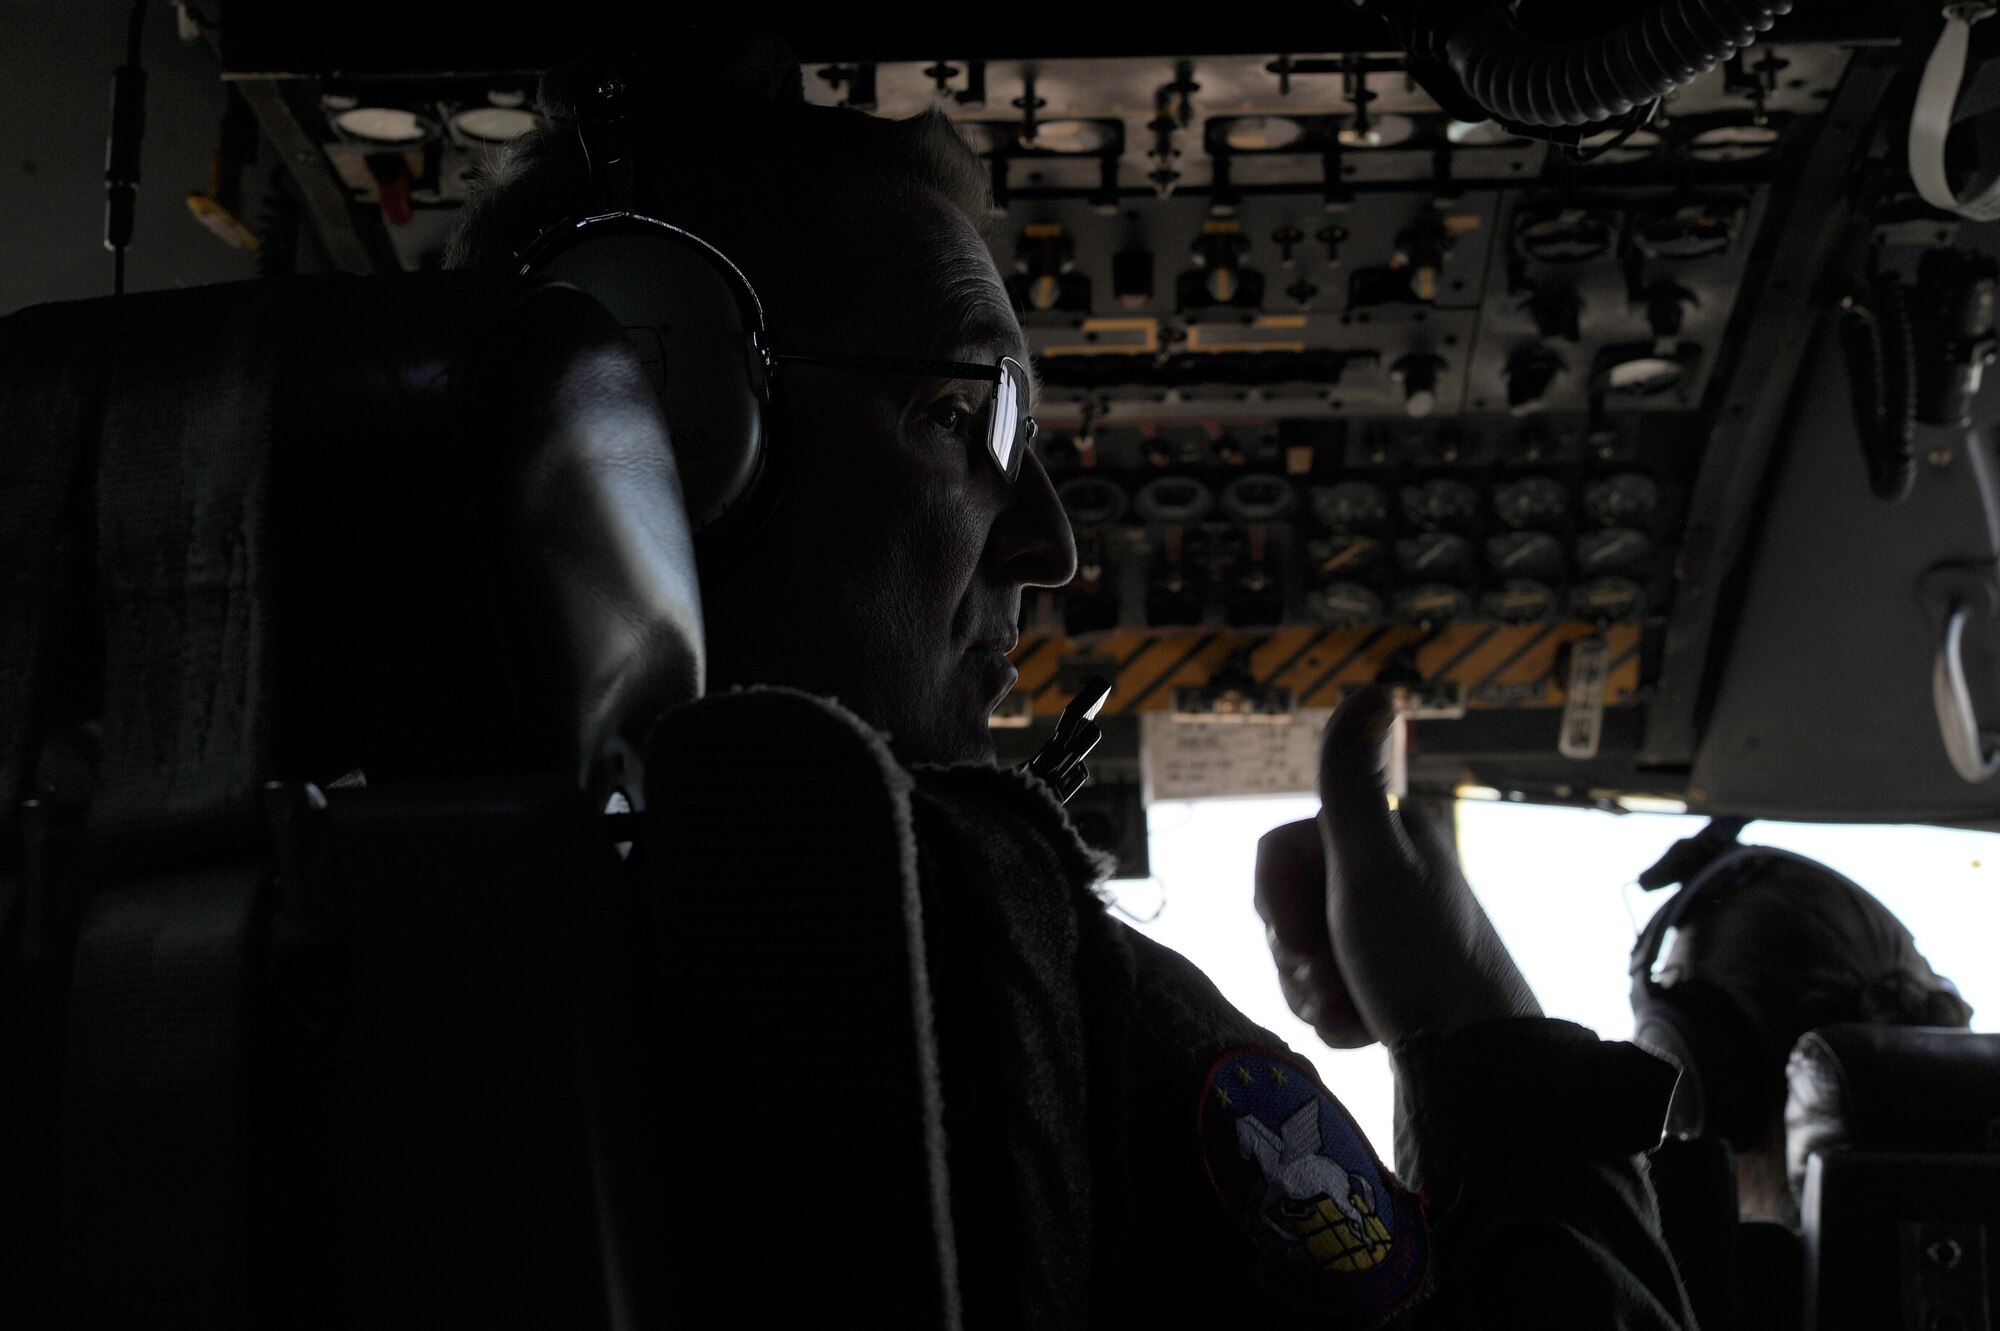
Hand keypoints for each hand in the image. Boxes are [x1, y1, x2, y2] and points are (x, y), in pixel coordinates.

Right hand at [1254, 687, 1539, 1048]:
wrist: (1476, 1062)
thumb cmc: (1421, 957)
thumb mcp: (1374, 862)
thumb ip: (1352, 779)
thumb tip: (1375, 685)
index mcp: (1385, 836)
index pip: (1278, 853)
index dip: (1275, 900)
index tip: (1301, 937)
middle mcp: (1388, 875)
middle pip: (1286, 906)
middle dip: (1296, 954)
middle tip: (1328, 981)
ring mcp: (1388, 929)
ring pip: (1301, 953)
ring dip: (1311, 991)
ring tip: (1350, 1010)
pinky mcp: (1391, 979)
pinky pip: (1327, 992)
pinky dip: (1336, 1016)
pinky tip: (1366, 1028)